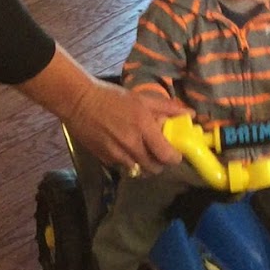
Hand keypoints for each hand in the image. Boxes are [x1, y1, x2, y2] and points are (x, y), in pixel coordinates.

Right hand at [17, 46, 181, 171]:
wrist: (79, 103)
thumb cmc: (112, 98)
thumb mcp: (142, 99)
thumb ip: (168, 108)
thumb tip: (191, 114)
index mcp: (143, 127)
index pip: (167, 155)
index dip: (174, 158)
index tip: (175, 153)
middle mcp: (132, 144)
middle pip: (155, 168)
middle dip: (161, 163)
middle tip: (160, 153)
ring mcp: (117, 155)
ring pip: (140, 172)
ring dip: (145, 166)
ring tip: (144, 153)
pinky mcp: (106, 160)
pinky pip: (125, 168)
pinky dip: (130, 164)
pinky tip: (127, 152)